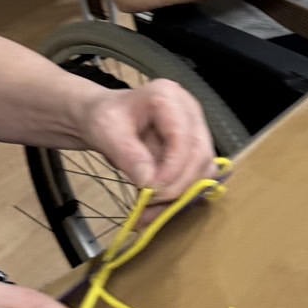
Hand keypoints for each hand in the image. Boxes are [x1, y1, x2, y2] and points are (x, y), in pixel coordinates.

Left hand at [78, 78, 215, 208]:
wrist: (104, 119)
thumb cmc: (104, 118)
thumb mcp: (105, 132)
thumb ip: (127, 154)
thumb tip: (148, 182)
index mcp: (169, 97)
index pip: (183, 137)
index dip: (173, 167)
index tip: (151, 191)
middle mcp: (190, 110)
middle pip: (200, 153)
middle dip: (177, 184)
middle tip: (149, 203)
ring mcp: (196, 128)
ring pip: (204, 167)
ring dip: (181, 193)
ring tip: (149, 210)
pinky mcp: (195, 148)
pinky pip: (198, 175)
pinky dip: (181, 194)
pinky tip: (158, 205)